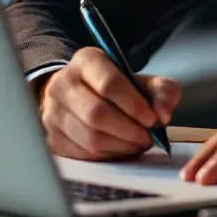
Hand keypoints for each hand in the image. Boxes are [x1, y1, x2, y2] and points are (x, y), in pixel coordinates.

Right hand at [40, 47, 181, 159]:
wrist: (81, 94)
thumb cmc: (116, 88)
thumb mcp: (142, 80)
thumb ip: (162, 91)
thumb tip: (163, 115)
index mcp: (86, 60)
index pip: (109, 84)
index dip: (134, 105)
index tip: (152, 119)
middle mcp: (63, 83)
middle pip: (97, 114)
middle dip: (128, 130)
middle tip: (147, 137)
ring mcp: (53, 112)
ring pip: (89, 137)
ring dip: (120, 146)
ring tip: (137, 143)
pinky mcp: (52, 137)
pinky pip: (83, 154)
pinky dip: (108, 156)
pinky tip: (120, 149)